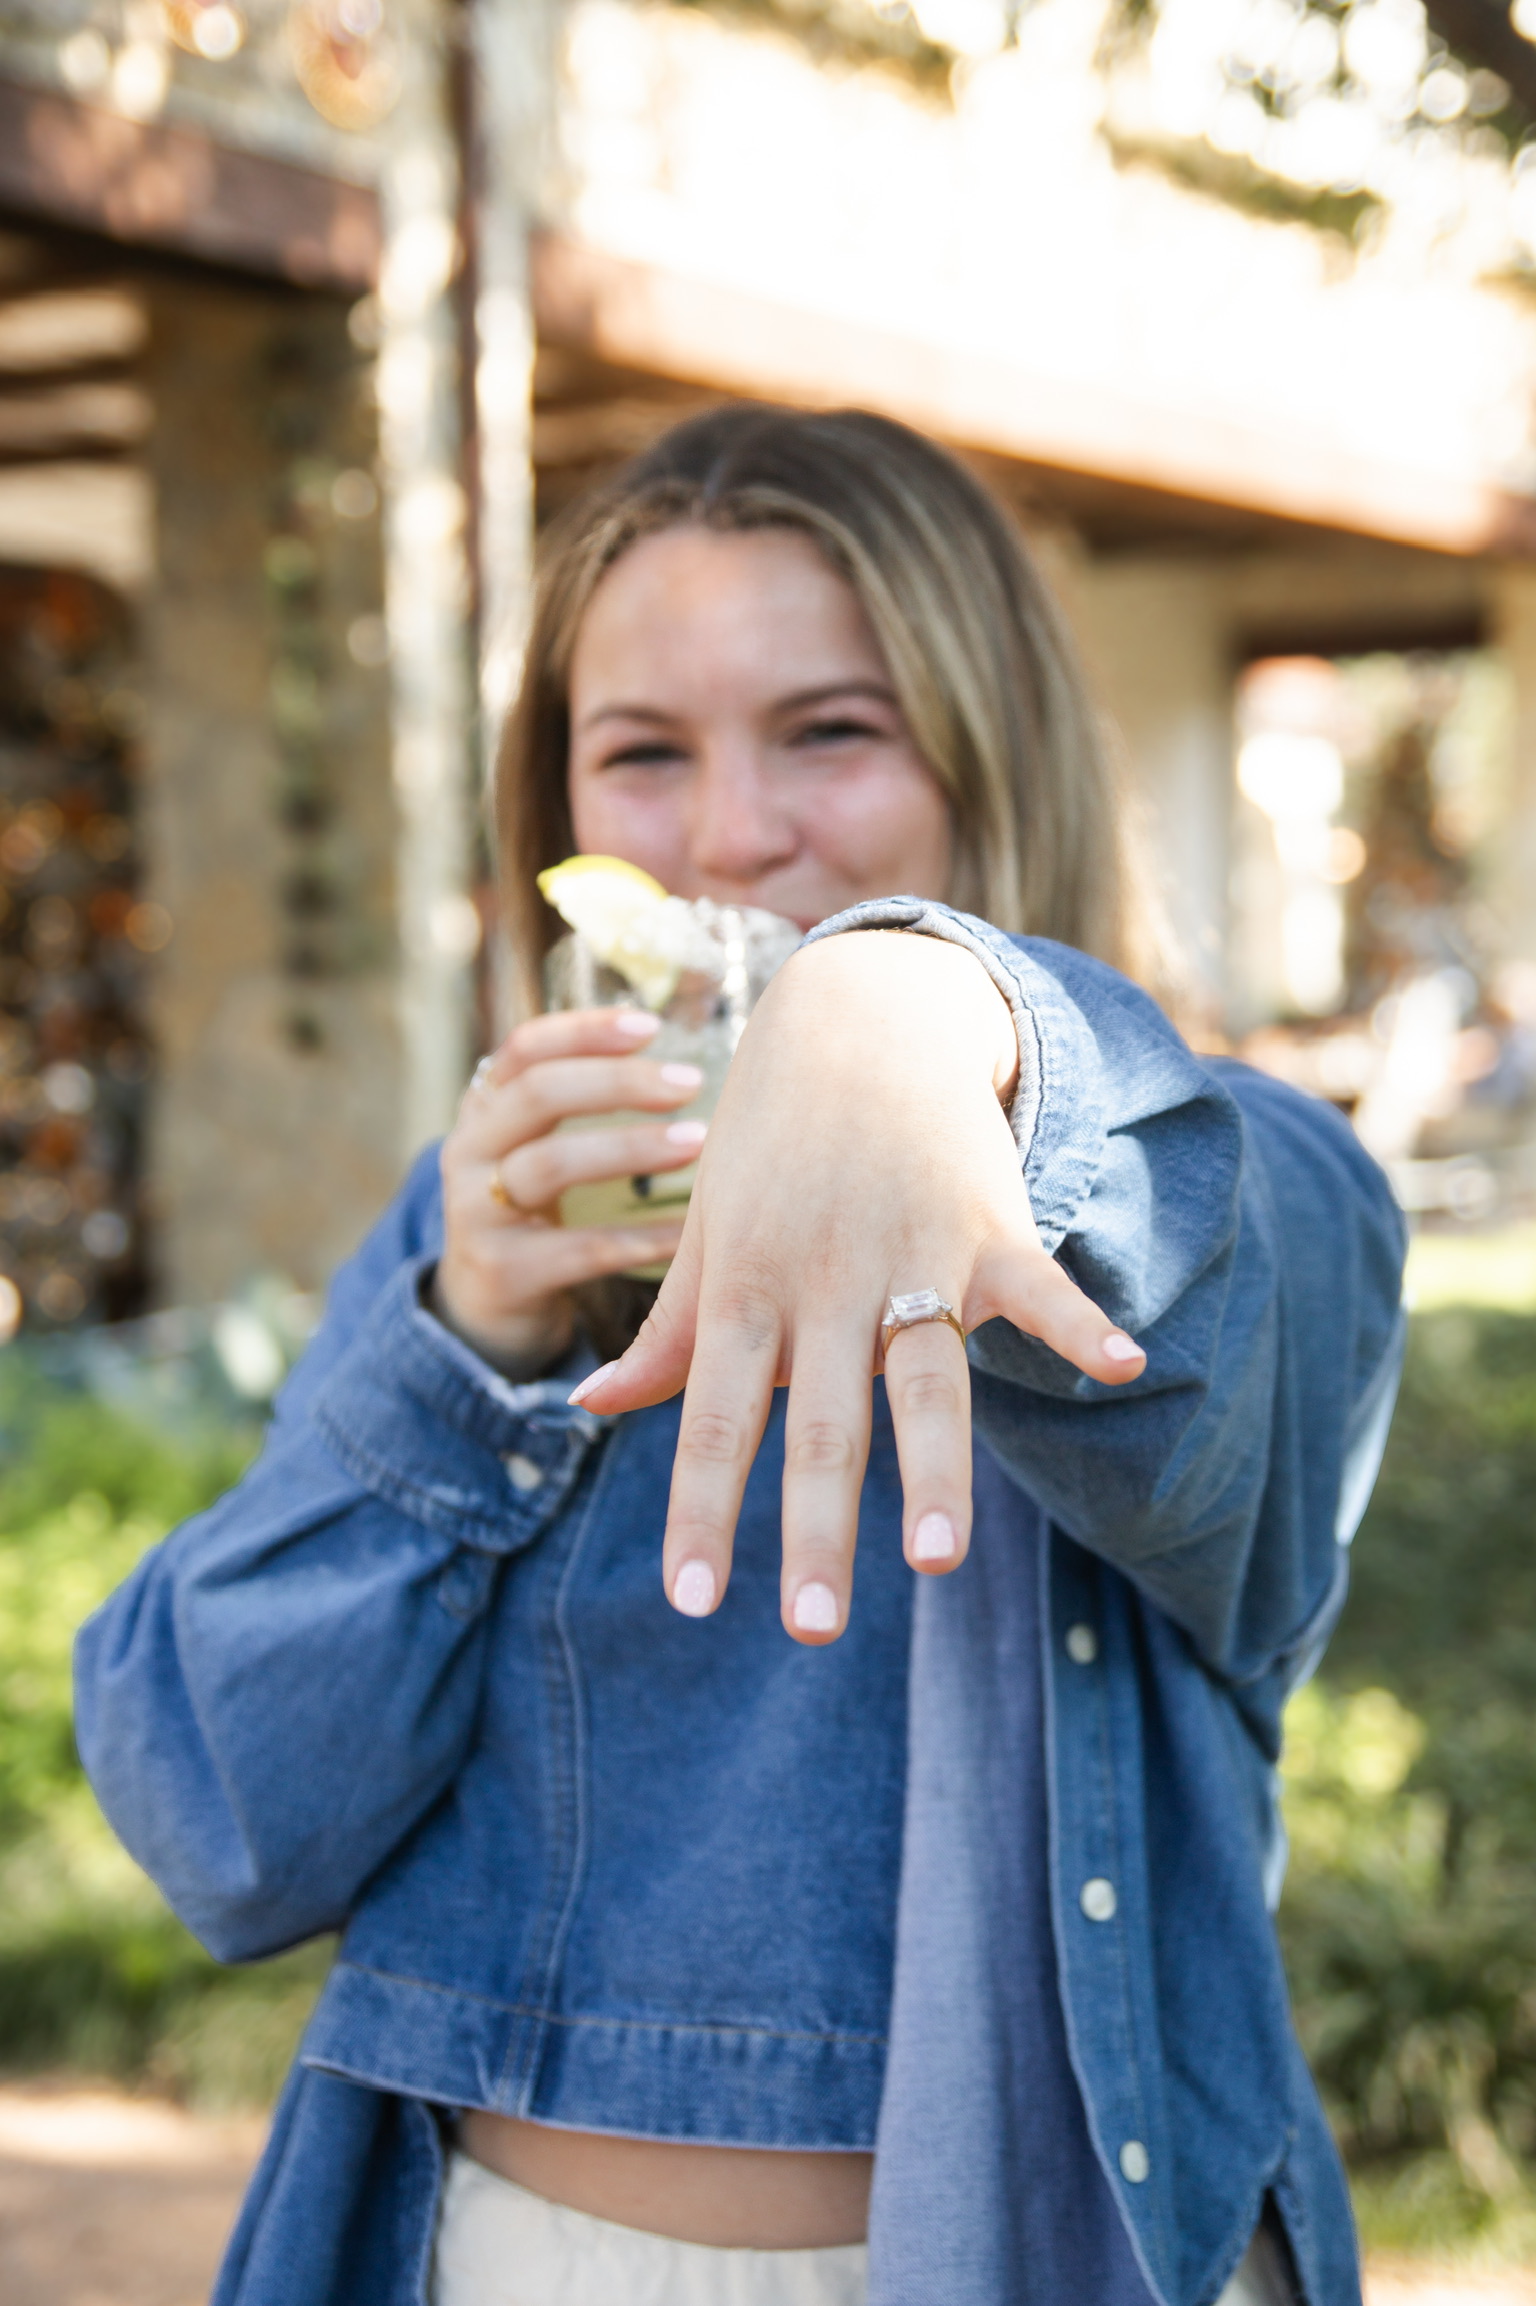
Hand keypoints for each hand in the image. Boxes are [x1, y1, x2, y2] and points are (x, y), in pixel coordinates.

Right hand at [433, 1007, 707, 1374]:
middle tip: (689, 1082)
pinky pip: (582, 1250)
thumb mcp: (535, 1144)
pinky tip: (689, 1234)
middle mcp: (469, 1150)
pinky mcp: (502, 1272)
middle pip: (538, 1094)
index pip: (525, 1049)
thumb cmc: (534, 1207)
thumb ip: (578, 1100)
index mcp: (484, 1107)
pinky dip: (642, 1238)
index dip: (584, 1031)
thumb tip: (677, 1058)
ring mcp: (477, 1212)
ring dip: (631, 1148)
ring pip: (551, 1164)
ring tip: (696, 1142)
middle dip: (618, 1082)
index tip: (650, 1026)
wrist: (483, 1304)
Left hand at [569, 931, 1144, 1640]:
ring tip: (938, 1560)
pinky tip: (1122, 1366)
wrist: (852, 1017)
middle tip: (812, 1631)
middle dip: (817, 1529)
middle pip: (820, 1421)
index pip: (714, 1416)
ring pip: (924, 1375)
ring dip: (934, 1469)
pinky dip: (1079, 1320)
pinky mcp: (986, 1219)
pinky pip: (1036, 1281)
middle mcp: (822, 1277)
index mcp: (744, 1286)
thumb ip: (665, 1332)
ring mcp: (909, 1248)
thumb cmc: (766, 1143)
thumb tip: (589, 1412)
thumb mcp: (706, 1232)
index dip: (704, 1508)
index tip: (694, 1602)